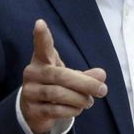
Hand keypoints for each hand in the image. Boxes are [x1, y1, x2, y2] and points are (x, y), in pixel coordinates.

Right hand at [20, 19, 106, 133]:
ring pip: (58, 94)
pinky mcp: (32, 109)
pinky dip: (71, 110)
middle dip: (85, 83)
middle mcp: (32, 74)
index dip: (41, 36)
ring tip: (89, 101)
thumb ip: (86, 76)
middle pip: (59, 76)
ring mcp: (30, 92)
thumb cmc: (55, 86)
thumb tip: (102, 75)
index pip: (42, 47)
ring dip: (79, 99)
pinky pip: (55, 110)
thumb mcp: (70, 78)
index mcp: (42, 61)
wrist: (33, 110)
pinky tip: (78, 109)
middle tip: (102, 90)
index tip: (40, 23)